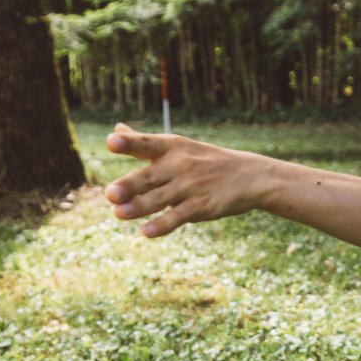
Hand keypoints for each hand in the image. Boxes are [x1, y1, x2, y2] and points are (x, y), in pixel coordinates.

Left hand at [104, 124, 271, 237]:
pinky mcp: (202, 207)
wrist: (250, 176)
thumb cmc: (207, 160)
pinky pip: (178, 216)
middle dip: (130, 185)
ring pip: (159, 199)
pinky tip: (147, 232)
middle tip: (110, 193)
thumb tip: (116, 128)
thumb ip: (144, 142)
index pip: (146, 144)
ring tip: (118, 214)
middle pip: (149, 176)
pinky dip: (163, 225)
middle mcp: (180, 165)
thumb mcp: (179, 146)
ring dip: (139, 207)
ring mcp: (191, 187)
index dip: (128, 143)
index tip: (111, 140)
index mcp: (171, 148)